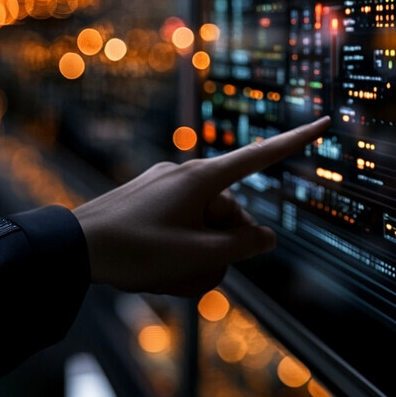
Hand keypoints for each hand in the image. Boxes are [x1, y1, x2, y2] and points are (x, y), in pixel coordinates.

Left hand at [72, 116, 330, 296]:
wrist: (72, 247)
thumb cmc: (135, 251)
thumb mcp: (195, 257)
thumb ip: (239, 247)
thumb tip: (266, 236)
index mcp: (203, 178)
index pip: (261, 156)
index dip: (296, 141)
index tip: (323, 121)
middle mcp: (187, 173)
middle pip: (229, 209)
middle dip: (223, 241)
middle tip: (196, 269)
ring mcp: (165, 183)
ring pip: (203, 220)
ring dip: (198, 251)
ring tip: (170, 275)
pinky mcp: (148, 196)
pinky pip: (179, 221)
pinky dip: (178, 246)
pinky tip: (157, 266)